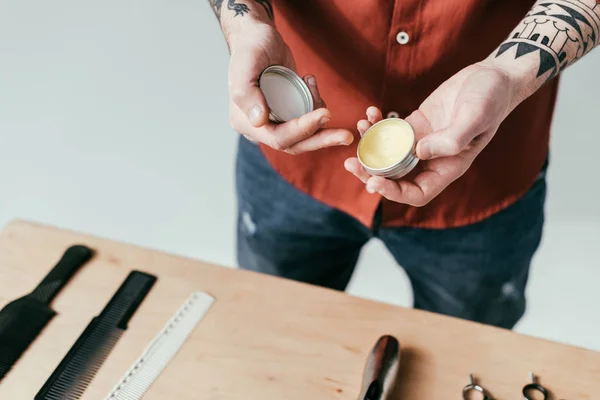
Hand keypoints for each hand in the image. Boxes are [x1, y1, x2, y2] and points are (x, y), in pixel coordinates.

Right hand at [226, 22, 352, 153]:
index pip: (278, 137)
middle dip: (322, 140)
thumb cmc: (248, 48)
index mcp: (245, 123)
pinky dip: (315, 104)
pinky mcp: (287, 113)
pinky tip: (310, 83)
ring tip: (313, 86)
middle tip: (346, 136)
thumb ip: (246, 94)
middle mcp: (260, 128)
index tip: (324, 114)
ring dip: (319, 118)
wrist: (256, 36)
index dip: (302, 130)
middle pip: (295, 143)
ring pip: (304, 135)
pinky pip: (306, 119)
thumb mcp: (244, 66)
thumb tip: (258, 121)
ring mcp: (275, 121)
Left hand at [345, 62, 517, 205]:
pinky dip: (378, 125)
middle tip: (350, 163)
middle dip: (370, 173)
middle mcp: (432, 159)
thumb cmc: (491, 99)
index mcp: (448, 167)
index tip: (374, 181)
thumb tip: (419, 152)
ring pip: (389, 154)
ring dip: (370, 146)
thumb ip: (451, 140)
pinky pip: (391, 131)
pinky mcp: (416, 124)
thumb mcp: (476, 117)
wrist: (494, 76)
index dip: (393, 192)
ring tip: (359, 128)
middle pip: (396, 177)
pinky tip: (370, 113)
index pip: (416, 193)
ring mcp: (422, 142)